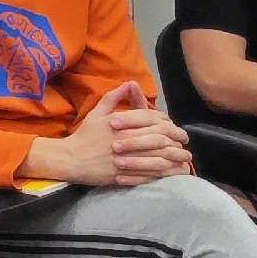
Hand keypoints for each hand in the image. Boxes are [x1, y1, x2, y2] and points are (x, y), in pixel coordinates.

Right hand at [31, 83, 177, 186]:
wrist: (70, 159)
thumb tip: (129, 83)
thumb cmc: (85, 136)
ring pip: (157, 157)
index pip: (149, 119)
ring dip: (174, 157)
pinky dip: (164, 173)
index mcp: (119, 123)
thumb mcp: (97, 113)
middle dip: (176, 139)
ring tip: (185, 158)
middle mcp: (124, 139)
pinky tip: (172, 172)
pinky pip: (149, 174)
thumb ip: (113, 98)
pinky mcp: (125, 174)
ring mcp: (124, 158)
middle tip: (185, 141)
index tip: (175, 126)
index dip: (166, 122)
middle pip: (158, 138)